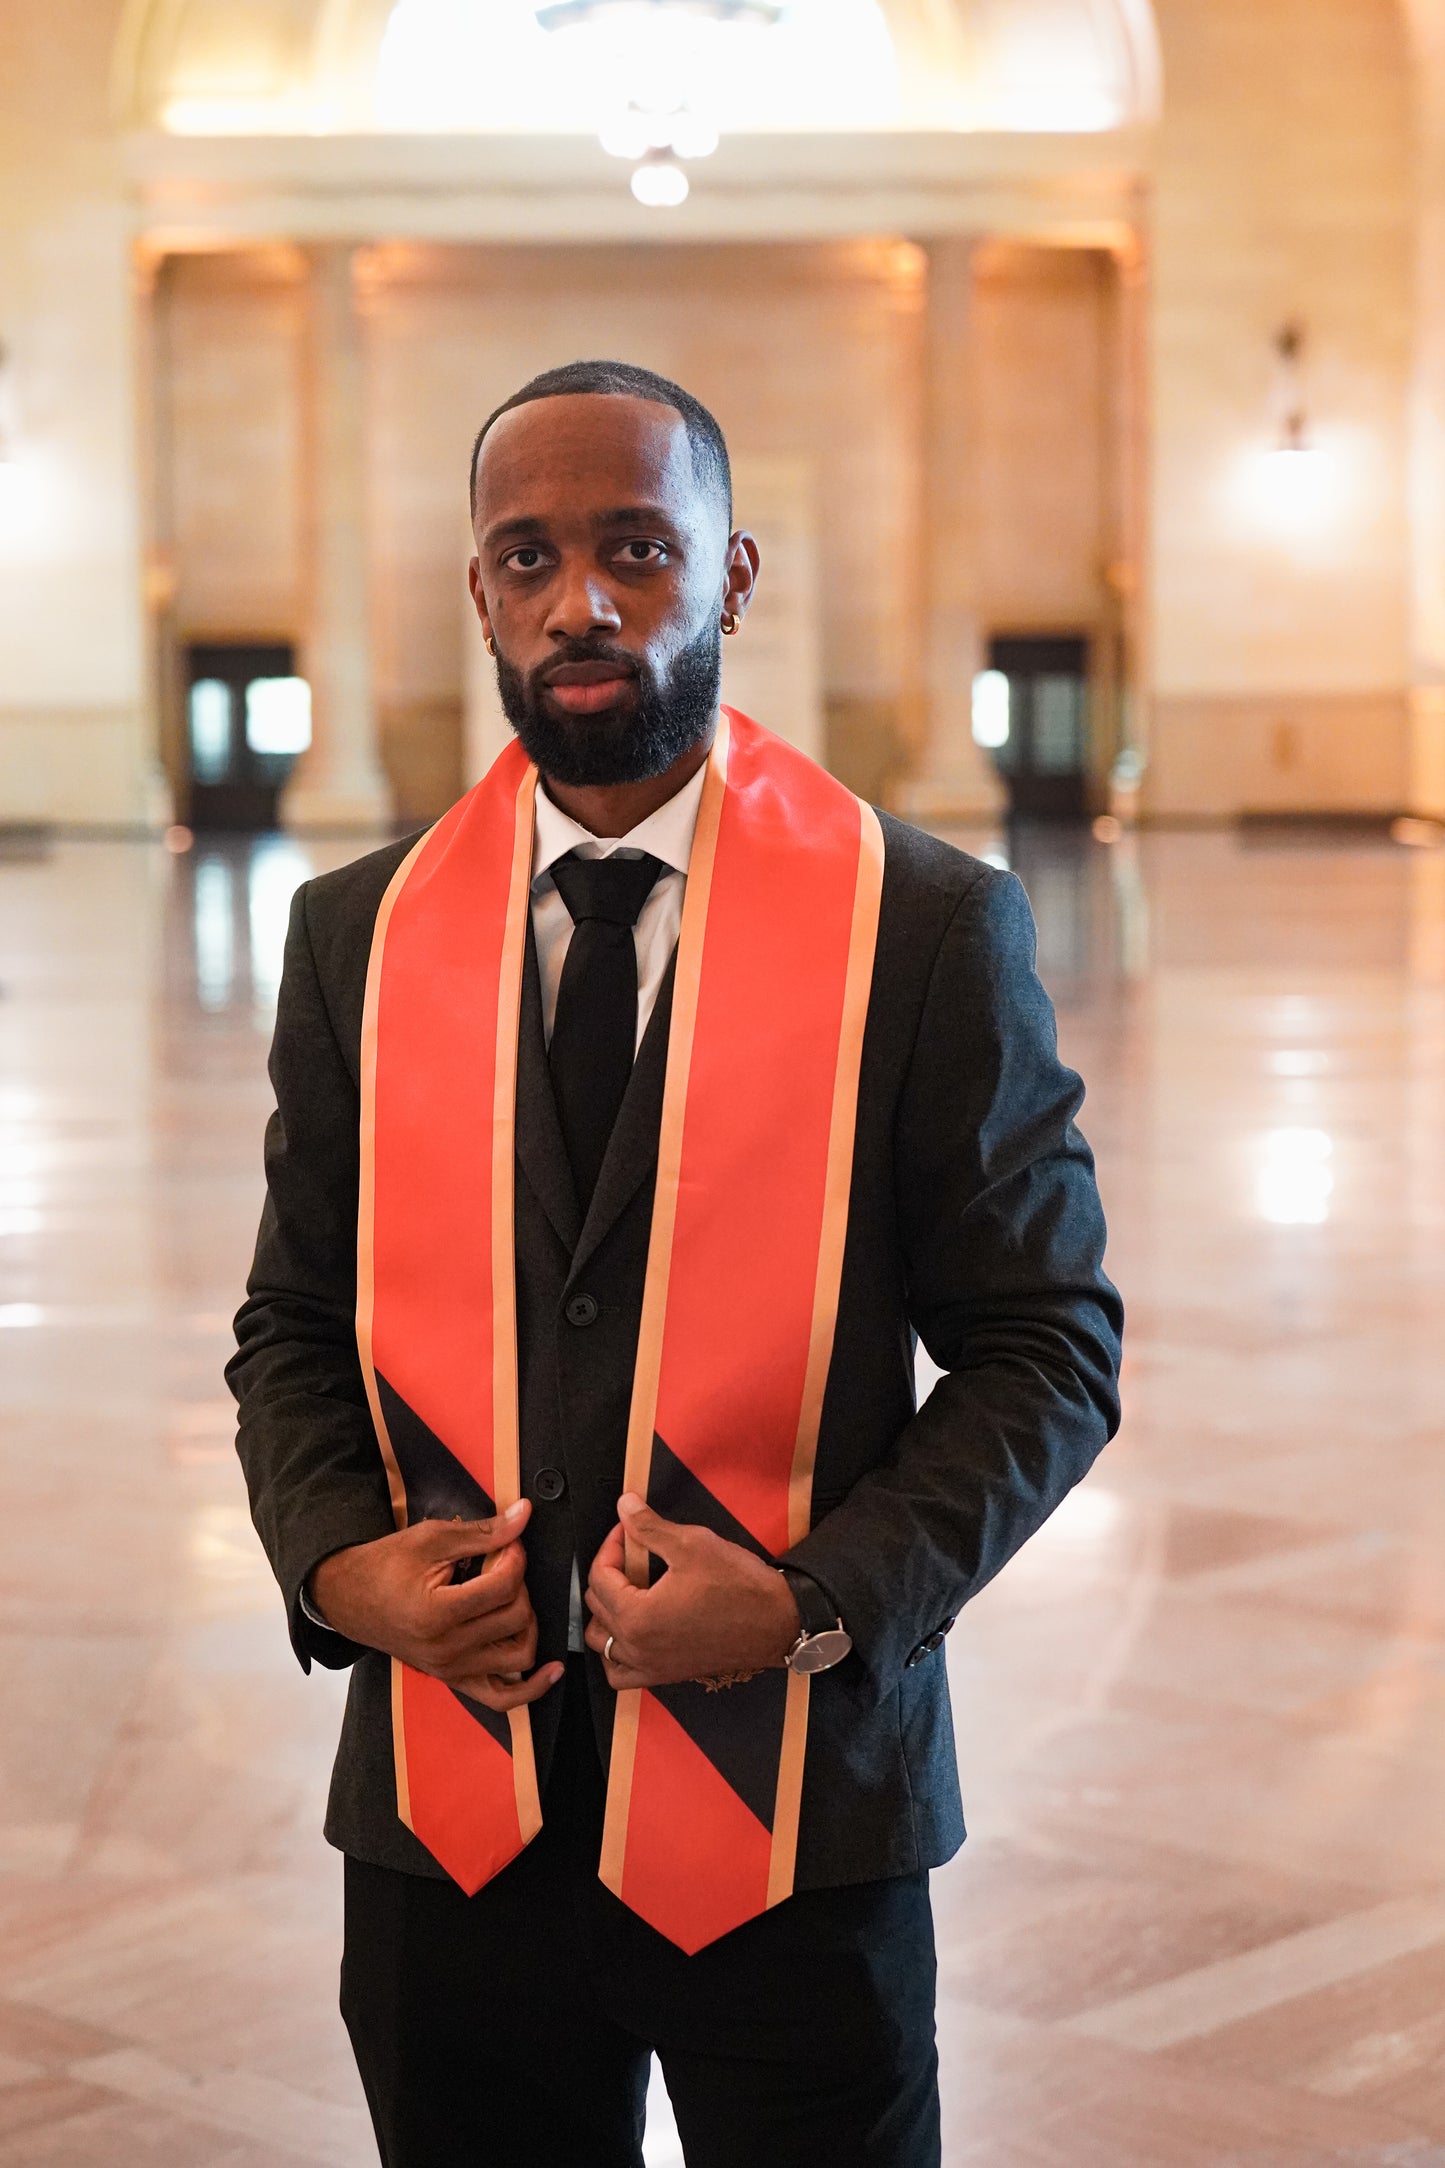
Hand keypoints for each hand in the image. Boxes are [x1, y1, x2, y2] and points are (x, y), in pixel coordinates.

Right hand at [309, 1501, 563, 1713]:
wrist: (348, 1597)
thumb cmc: (386, 1564)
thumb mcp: (432, 1538)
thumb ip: (484, 1532)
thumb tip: (525, 1514)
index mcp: (438, 1613)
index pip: (504, 1587)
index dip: (516, 1557)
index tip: (508, 1543)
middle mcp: (446, 1649)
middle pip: (517, 1618)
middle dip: (520, 1584)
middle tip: (504, 1565)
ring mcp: (451, 1670)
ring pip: (519, 1655)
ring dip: (527, 1623)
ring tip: (511, 1598)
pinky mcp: (453, 1680)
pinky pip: (501, 1698)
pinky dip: (532, 1688)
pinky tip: (552, 1670)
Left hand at [584, 1493, 799, 1690]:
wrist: (777, 1622)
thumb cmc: (739, 1587)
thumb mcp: (691, 1545)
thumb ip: (649, 1527)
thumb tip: (625, 1506)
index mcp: (637, 1618)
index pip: (600, 1577)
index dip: (611, 1545)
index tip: (627, 1530)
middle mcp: (638, 1648)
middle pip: (597, 1607)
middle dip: (609, 1573)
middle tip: (632, 1552)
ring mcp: (651, 1666)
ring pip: (602, 1644)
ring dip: (606, 1614)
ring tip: (627, 1589)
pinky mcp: (667, 1675)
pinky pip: (621, 1673)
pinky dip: (617, 1654)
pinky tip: (632, 1630)